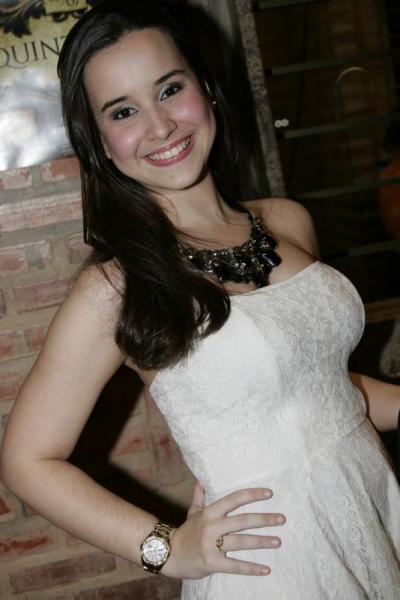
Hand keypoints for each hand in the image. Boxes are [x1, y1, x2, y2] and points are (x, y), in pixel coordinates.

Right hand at [163, 482, 284, 578]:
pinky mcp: (212, 563)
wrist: (169, 554)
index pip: (234, 499)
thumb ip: (199, 497)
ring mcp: (212, 545)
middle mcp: (212, 526)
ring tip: (278, 541)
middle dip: (264, 519)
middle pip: (243, 520)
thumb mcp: (192, 513)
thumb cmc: (186, 532)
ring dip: (262, 542)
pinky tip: (266, 569)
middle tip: (282, 518)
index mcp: (210, 512)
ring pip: (242, 542)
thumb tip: (200, 481)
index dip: (252, 495)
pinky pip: (235, 566)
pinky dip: (251, 568)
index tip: (269, 494)